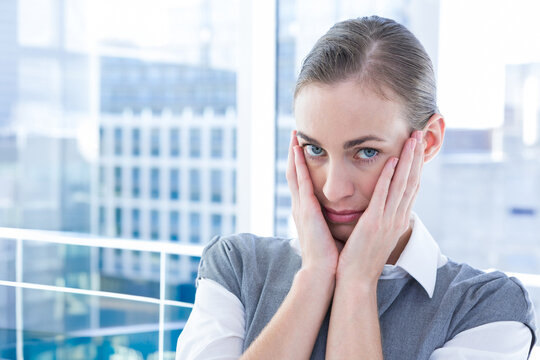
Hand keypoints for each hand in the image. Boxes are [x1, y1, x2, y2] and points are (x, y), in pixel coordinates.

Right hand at [286, 130, 338, 274]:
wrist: (323, 273)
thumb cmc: (331, 256)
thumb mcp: (330, 233)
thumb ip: (333, 220)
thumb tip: (344, 214)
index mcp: (308, 212)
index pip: (302, 182)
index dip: (301, 163)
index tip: (303, 147)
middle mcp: (301, 207)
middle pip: (294, 173)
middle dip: (294, 153)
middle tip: (294, 133)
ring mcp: (301, 208)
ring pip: (294, 173)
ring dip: (294, 153)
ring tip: (294, 135)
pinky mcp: (306, 210)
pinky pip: (302, 181)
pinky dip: (300, 165)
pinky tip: (300, 150)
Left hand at [337, 131, 424, 282]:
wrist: (355, 280)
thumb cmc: (360, 258)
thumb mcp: (375, 234)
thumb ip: (379, 218)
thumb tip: (380, 205)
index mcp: (397, 220)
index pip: (411, 187)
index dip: (416, 165)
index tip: (417, 146)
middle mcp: (397, 218)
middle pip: (412, 181)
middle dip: (417, 156)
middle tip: (420, 133)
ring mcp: (387, 221)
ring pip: (401, 185)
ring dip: (408, 160)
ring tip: (412, 139)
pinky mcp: (373, 224)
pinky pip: (383, 196)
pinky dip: (389, 177)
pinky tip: (392, 160)